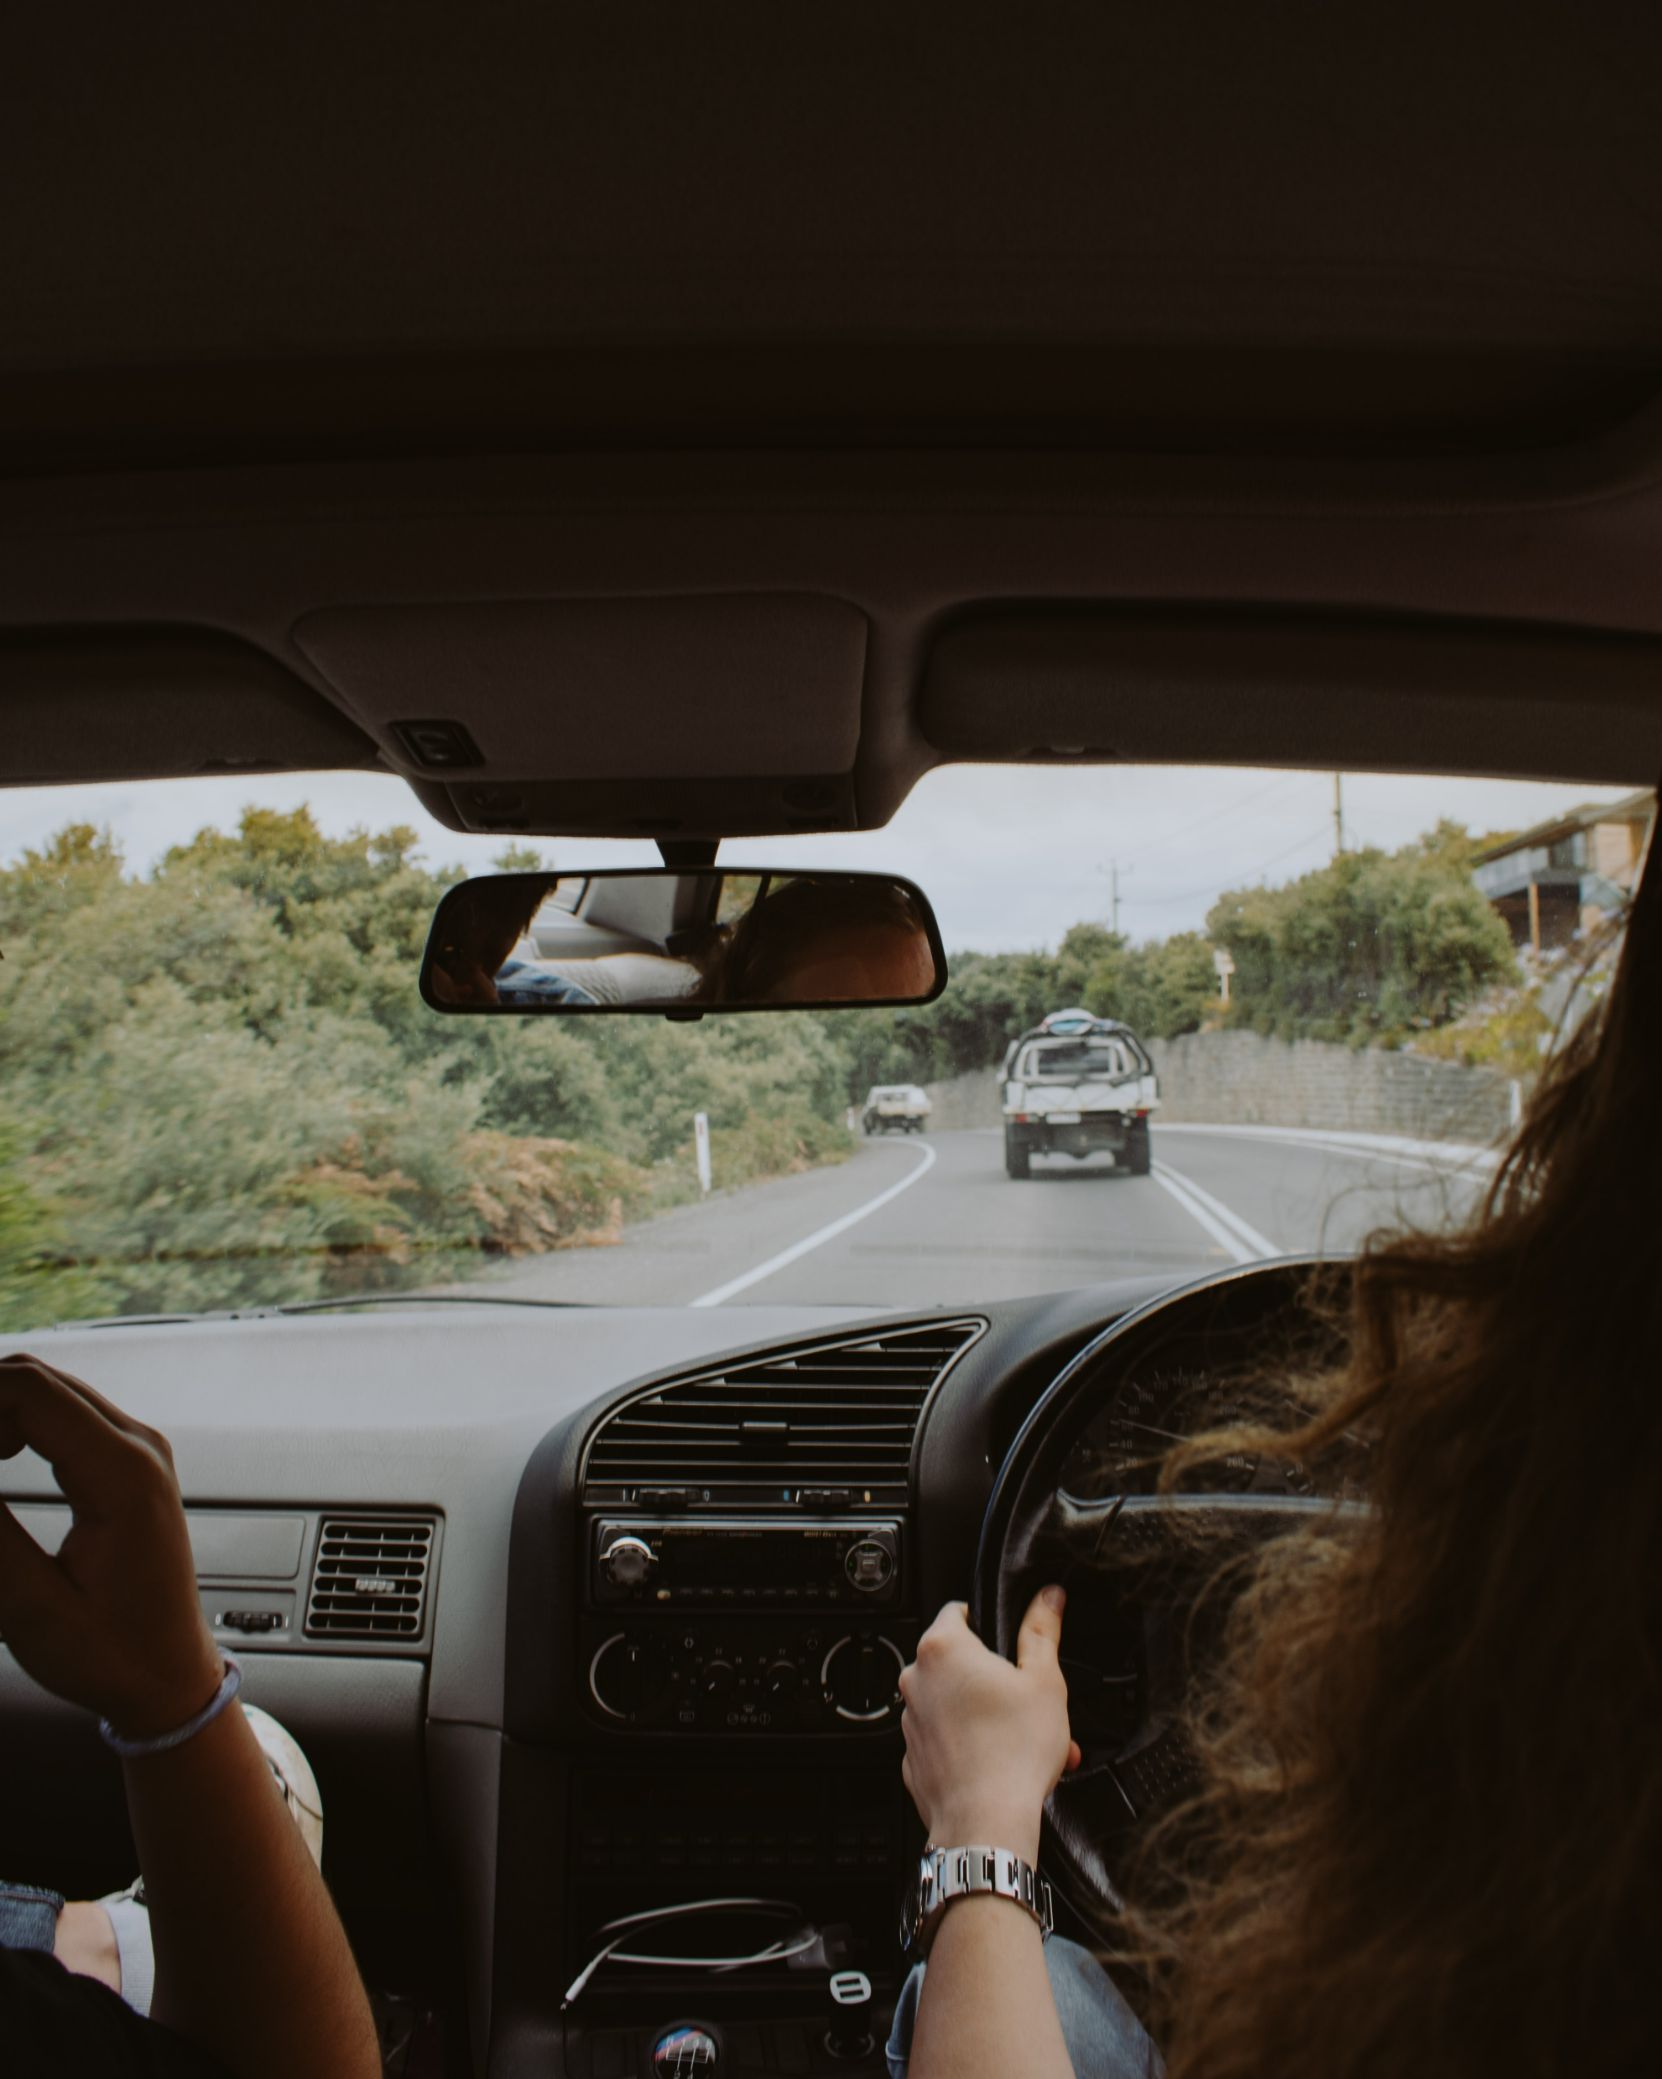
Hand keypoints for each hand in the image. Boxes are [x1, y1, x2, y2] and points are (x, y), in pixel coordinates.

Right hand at [0, 1353, 223, 1738]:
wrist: (172, 1675)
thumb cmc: (114, 1654)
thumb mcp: (31, 1608)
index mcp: (124, 1475)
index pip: (28, 1391)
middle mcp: (139, 1447)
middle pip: (34, 1379)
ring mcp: (139, 1450)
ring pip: (45, 1392)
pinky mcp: (129, 1463)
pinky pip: (61, 1417)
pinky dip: (12, 1426)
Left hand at [898, 1588, 1081, 1866]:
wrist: (986, 1824)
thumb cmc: (1013, 1755)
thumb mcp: (1043, 1681)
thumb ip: (1042, 1632)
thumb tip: (1046, 1599)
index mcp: (943, 1649)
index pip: (958, 1612)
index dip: (988, 1624)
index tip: (1009, 1644)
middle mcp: (916, 1680)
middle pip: (958, 1662)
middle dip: (996, 1679)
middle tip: (1028, 1701)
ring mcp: (910, 1721)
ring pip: (953, 1704)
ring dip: (986, 1715)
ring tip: (1024, 1739)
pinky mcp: (914, 1758)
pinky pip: (944, 1740)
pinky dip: (968, 1746)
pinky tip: (1000, 1762)